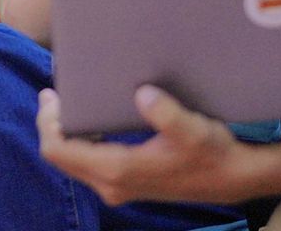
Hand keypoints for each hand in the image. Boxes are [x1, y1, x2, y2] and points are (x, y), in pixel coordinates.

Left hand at [37, 86, 254, 207]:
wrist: (232, 179)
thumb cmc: (212, 153)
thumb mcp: (192, 129)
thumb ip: (166, 112)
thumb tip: (142, 93)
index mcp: (119, 169)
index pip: (61, 152)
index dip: (48, 124)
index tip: (50, 96)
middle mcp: (112, 183)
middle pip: (61, 158)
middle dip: (51, 126)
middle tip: (52, 94)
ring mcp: (118, 187)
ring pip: (73, 163)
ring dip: (65, 135)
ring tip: (66, 104)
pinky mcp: (126, 183)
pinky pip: (88, 164)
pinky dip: (80, 143)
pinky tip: (89, 122)